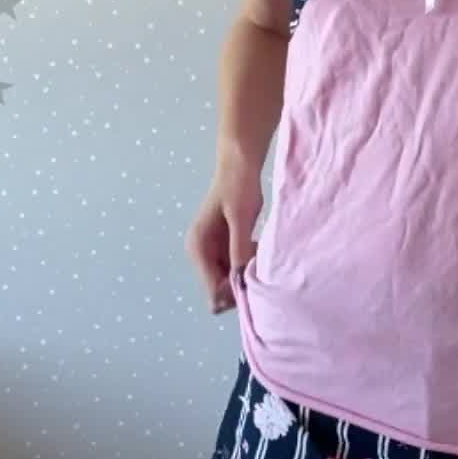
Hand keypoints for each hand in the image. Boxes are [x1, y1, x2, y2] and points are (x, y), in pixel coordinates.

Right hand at [184, 149, 262, 315]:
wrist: (239, 165)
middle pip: (219, 291)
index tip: (254, 280)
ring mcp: (212, 253)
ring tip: (259, 254)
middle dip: (241, 285)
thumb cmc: (238, 187)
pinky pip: (235, 269)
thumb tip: (240, 280)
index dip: (234, 293)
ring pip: (229, 282)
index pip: (212, 291)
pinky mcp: (223, 248)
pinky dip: (248, 265)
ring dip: (246, 275)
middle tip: (259, 266)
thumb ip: (239, 248)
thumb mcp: (241, 218)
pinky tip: (258, 249)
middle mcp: (201, 255)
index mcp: (198, 248)